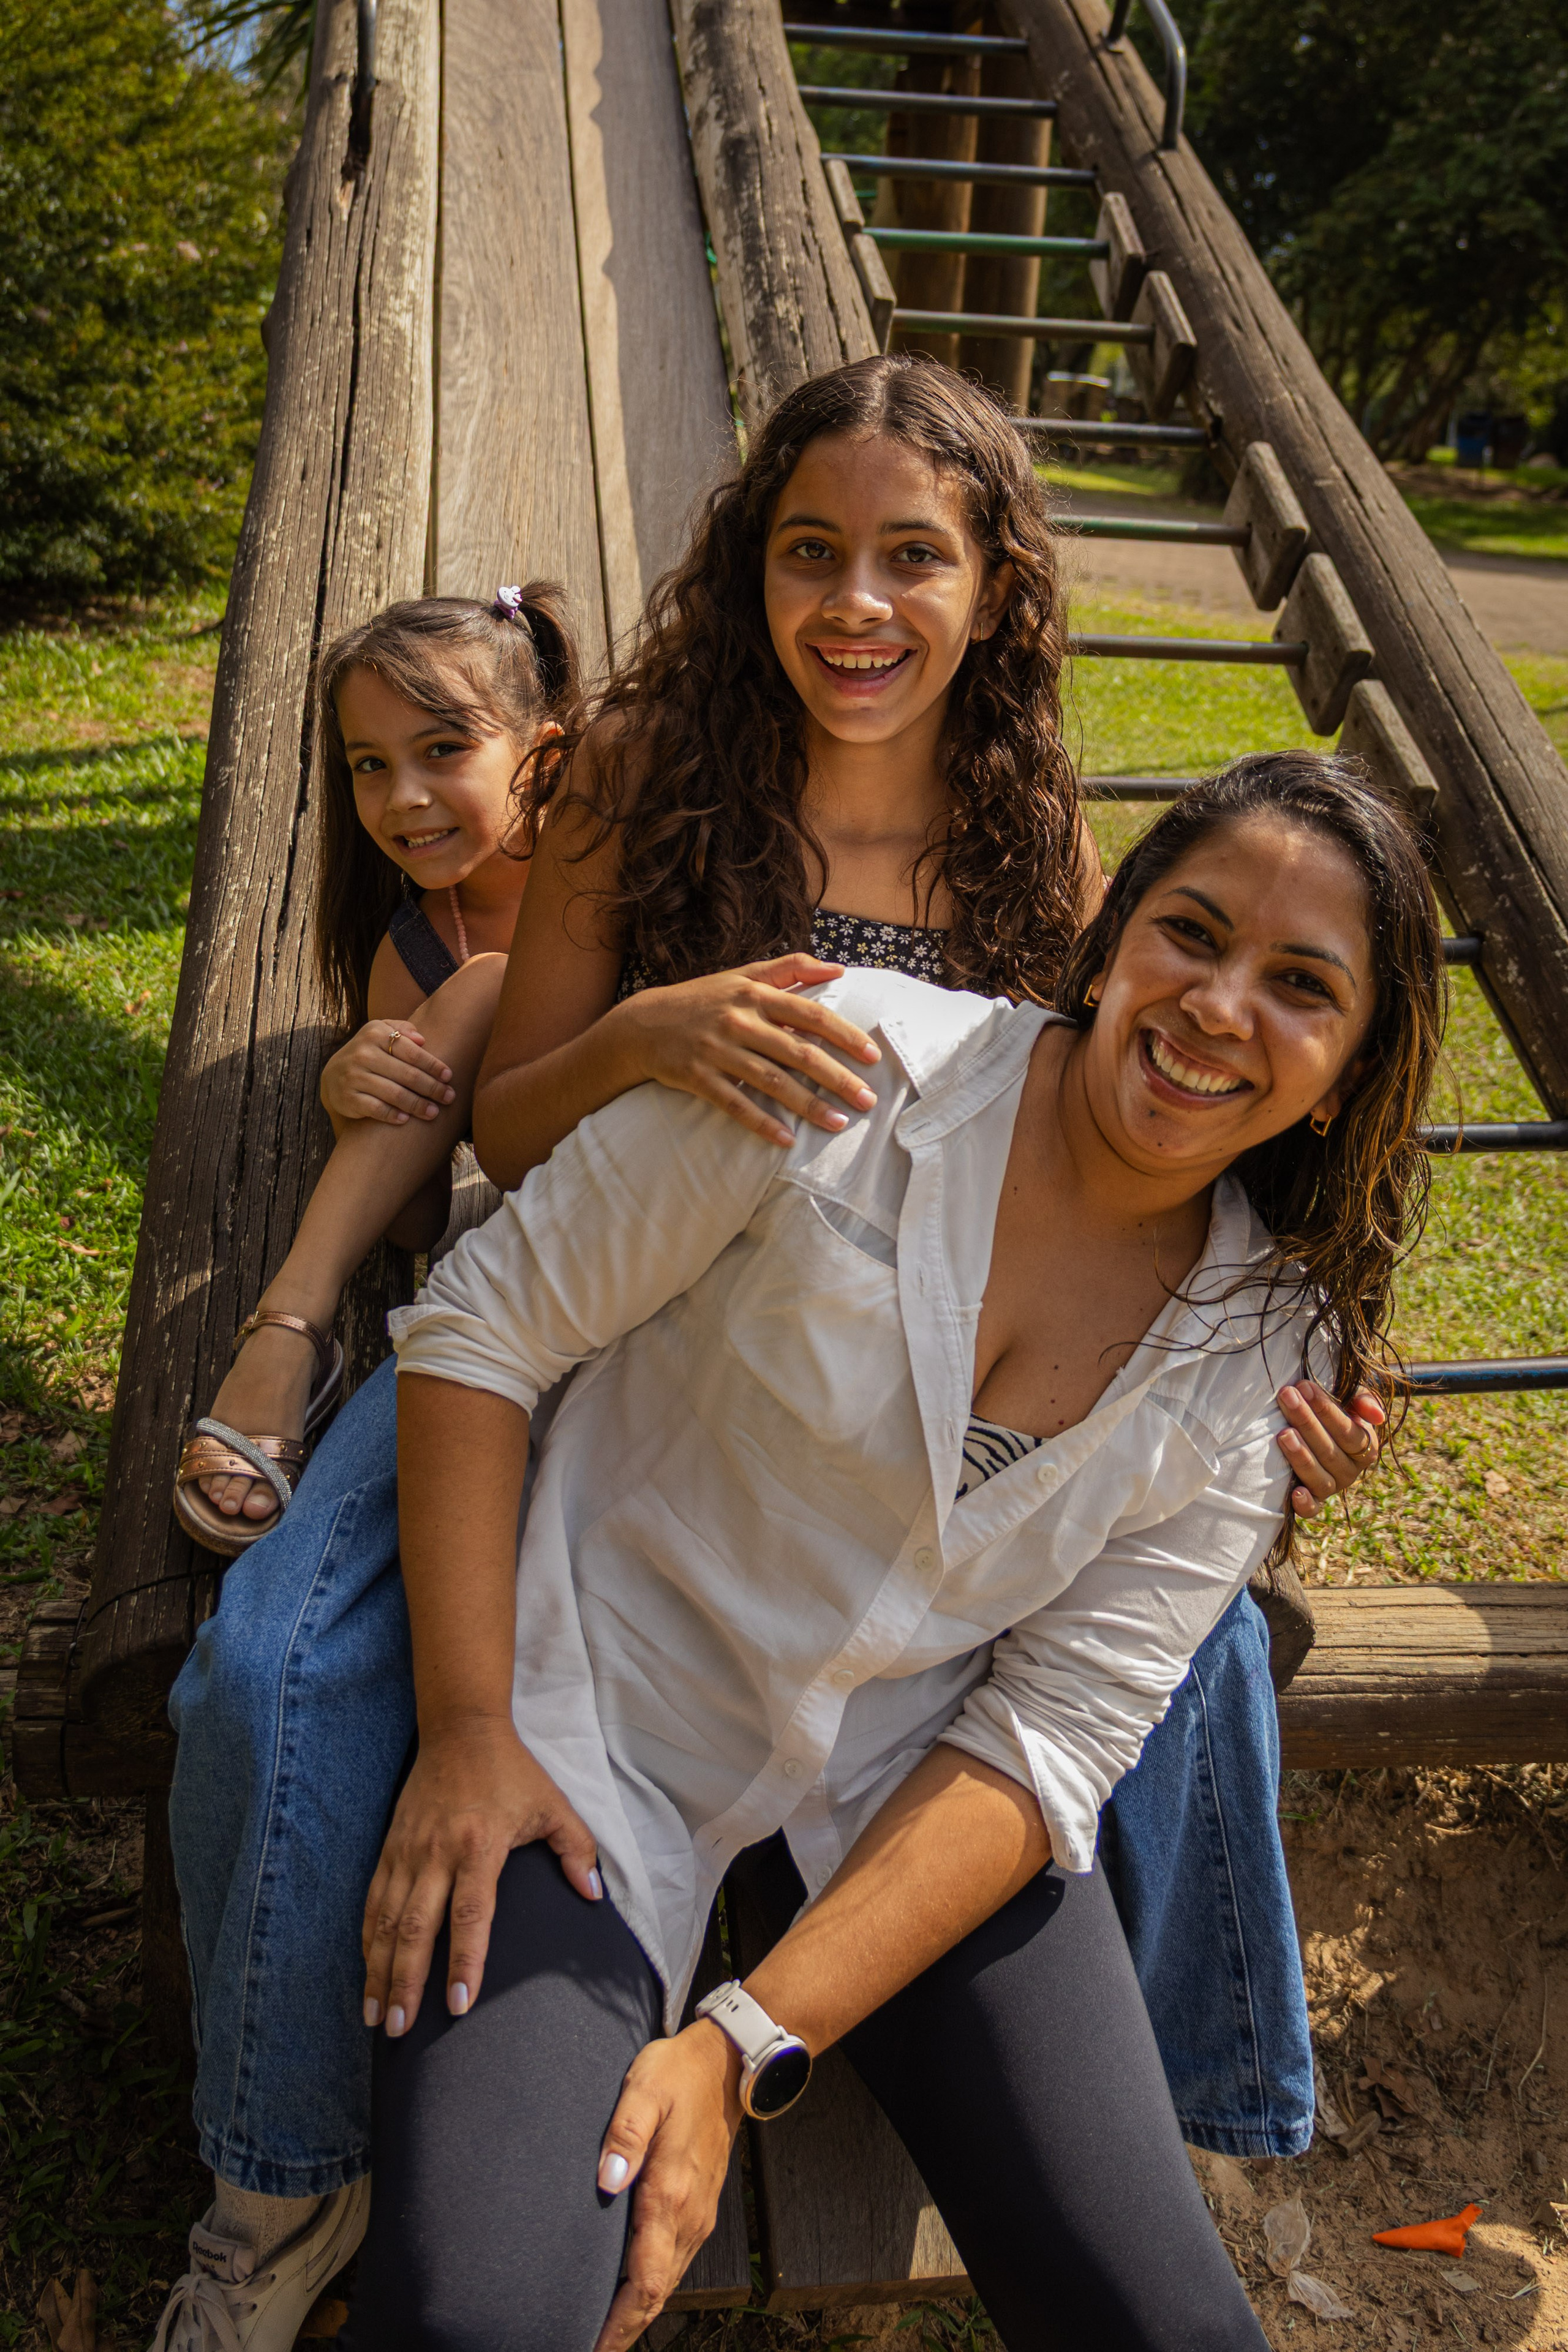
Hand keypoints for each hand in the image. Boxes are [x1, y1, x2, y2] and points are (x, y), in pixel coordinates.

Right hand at [321, 1019, 456, 1125]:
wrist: (334, 1074)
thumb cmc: (369, 1052)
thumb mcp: (380, 1032)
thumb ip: (402, 1029)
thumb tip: (422, 1040)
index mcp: (375, 1034)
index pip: (411, 1052)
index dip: (433, 1065)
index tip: (449, 1077)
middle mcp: (363, 1054)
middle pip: (407, 1074)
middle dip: (432, 1088)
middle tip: (449, 1097)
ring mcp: (354, 1076)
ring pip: (394, 1094)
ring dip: (418, 1105)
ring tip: (434, 1112)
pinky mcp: (348, 1097)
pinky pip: (376, 1109)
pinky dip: (393, 1115)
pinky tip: (407, 1120)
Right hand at [361, 1715, 599, 2035]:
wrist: (460, 1728)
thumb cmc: (512, 1771)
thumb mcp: (553, 1806)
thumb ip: (576, 1850)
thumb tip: (594, 1896)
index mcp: (480, 1846)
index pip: (470, 1915)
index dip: (464, 1961)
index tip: (460, 2004)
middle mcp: (437, 1852)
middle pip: (416, 1928)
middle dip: (405, 1982)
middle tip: (398, 2030)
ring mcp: (407, 1851)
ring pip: (387, 1921)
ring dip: (379, 1971)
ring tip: (375, 2016)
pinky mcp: (390, 1847)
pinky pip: (373, 1901)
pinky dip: (368, 1939)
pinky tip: (367, 1972)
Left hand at [591, 2020, 741, 2351]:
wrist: (728, 2065)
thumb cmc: (679, 2075)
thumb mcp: (644, 2091)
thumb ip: (624, 2136)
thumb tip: (606, 2180)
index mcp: (669, 2194)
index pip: (644, 2280)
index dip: (619, 2322)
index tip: (592, 2346)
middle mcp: (688, 2216)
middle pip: (655, 2294)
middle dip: (624, 2329)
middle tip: (588, 2350)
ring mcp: (698, 2216)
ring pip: (666, 2283)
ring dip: (637, 2313)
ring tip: (603, 2335)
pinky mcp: (699, 2210)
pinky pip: (674, 2264)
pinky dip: (652, 2290)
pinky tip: (631, 2295)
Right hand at [609, 954, 881, 1147]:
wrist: (642, 1024)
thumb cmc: (703, 999)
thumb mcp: (742, 976)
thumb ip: (790, 969)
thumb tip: (838, 970)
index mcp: (754, 995)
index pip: (810, 1015)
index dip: (844, 1035)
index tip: (872, 1057)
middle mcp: (739, 1021)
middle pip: (798, 1053)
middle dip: (837, 1078)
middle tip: (867, 1101)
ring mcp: (717, 1050)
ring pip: (772, 1082)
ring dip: (808, 1106)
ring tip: (839, 1124)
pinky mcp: (698, 1077)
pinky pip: (735, 1104)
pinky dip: (761, 1123)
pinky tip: (787, 1141)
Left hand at [1276, 1382, 1384, 1515]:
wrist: (1312, 1427)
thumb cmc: (1331, 1408)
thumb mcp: (1350, 1397)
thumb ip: (1363, 1399)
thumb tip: (1376, 1415)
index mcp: (1365, 1446)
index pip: (1349, 1431)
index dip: (1327, 1410)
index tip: (1304, 1386)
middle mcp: (1351, 1470)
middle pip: (1330, 1451)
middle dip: (1306, 1422)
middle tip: (1286, 1397)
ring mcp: (1332, 1487)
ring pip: (1320, 1478)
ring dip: (1301, 1456)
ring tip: (1283, 1434)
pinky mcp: (1313, 1501)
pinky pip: (1313, 1509)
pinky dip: (1305, 1504)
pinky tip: (1294, 1492)